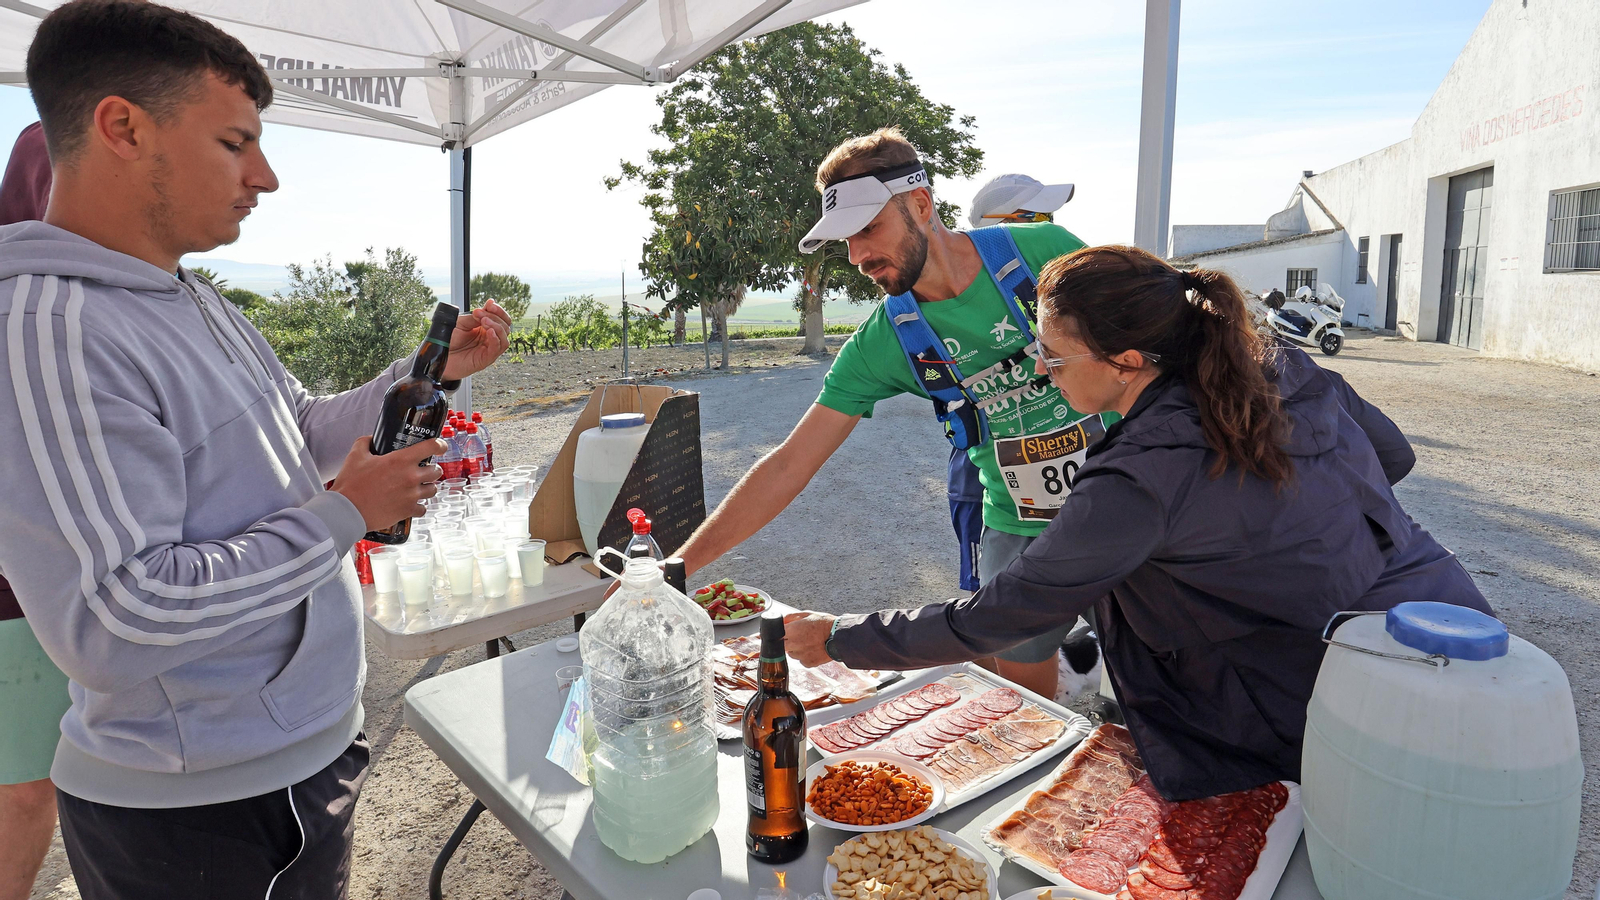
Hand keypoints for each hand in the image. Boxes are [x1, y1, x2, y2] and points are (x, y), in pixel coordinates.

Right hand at [331, 437, 445, 530]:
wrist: (347, 511)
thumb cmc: (351, 484)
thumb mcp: (356, 456)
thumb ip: (366, 442)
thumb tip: (372, 439)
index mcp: (401, 460)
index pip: (432, 446)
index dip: (439, 445)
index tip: (440, 447)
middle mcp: (411, 476)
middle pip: (437, 470)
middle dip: (431, 469)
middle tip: (423, 470)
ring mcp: (412, 495)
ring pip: (433, 490)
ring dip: (427, 487)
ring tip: (418, 487)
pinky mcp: (408, 511)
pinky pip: (423, 508)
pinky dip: (418, 506)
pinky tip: (410, 504)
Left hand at [441, 300, 512, 379]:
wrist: (439, 354)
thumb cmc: (449, 340)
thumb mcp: (461, 323)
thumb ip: (475, 316)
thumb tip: (489, 304)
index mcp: (485, 328)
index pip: (501, 318)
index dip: (498, 311)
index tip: (490, 305)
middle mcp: (489, 338)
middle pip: (505, 326)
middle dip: (496, 317)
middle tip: (482, 314)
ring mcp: (489, 349)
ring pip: (504, 338)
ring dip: (497, 327)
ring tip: (484, 321)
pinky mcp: (486, 359)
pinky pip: (497, 349)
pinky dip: (496, 339)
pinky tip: (490, 331)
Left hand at [783, 611, 836, 666]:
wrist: (840, 637)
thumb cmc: (826, 624)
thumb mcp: (808, 614)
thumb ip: (792, 617)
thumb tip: (783, 620)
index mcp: (792, 630)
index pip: (776, 634)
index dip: (778, 633)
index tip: (781, 632)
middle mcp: (794, 644)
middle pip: (782, 646)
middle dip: (786, 641)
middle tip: (797, 637)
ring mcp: (800, 655)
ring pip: (791, 654)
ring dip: (796, 649)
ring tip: (808, 642)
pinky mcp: (808, 663)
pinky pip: (801, 660)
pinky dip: (805, 655)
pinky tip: (813, 649)